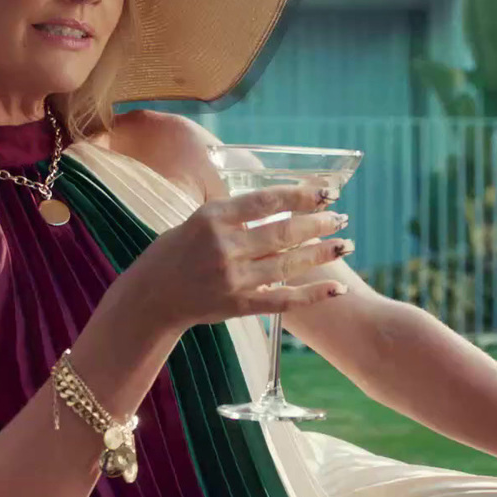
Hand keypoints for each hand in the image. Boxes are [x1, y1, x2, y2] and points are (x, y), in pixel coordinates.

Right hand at [113, 184, 351, 332]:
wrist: (152, 296)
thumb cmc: (174, 252)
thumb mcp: (198, 219)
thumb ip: (235, 213)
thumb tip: (281, 202)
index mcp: (212, 218)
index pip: (266, 201)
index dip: (300, 195)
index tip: (326, 191)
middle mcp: (224, 247)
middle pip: (282, 233)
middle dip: (317, 224)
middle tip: (340, 218)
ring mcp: (232, 278)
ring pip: (287, 264)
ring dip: (320, 254)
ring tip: (344, 245)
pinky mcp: (238, 305)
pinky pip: (283, 300)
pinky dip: (312, 294)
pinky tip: (336, 288)